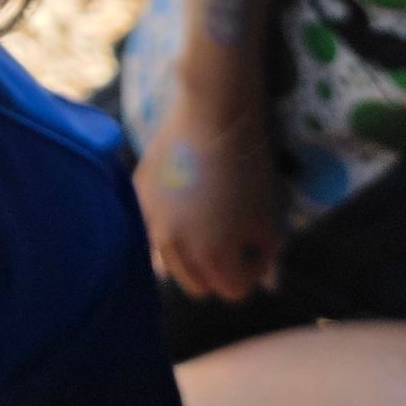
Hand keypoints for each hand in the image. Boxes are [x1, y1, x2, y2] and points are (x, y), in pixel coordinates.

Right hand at [134, 91, 282, 302]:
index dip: (252, 271)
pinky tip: (184, 202)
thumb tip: (264, 278)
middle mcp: (175, 249)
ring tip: (206, 224)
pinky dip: (169, 227)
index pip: (233, 291)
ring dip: (190, 254)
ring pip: (170, 264)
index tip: (257, 247)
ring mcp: (150, 224)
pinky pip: (153, 229)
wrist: (212, 114)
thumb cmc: (249, 167)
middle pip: (197, 287)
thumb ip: (263, 254)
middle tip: (232, 243)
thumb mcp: (267, 216)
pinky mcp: (138, 199)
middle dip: (218, 272)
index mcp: (211, 257)